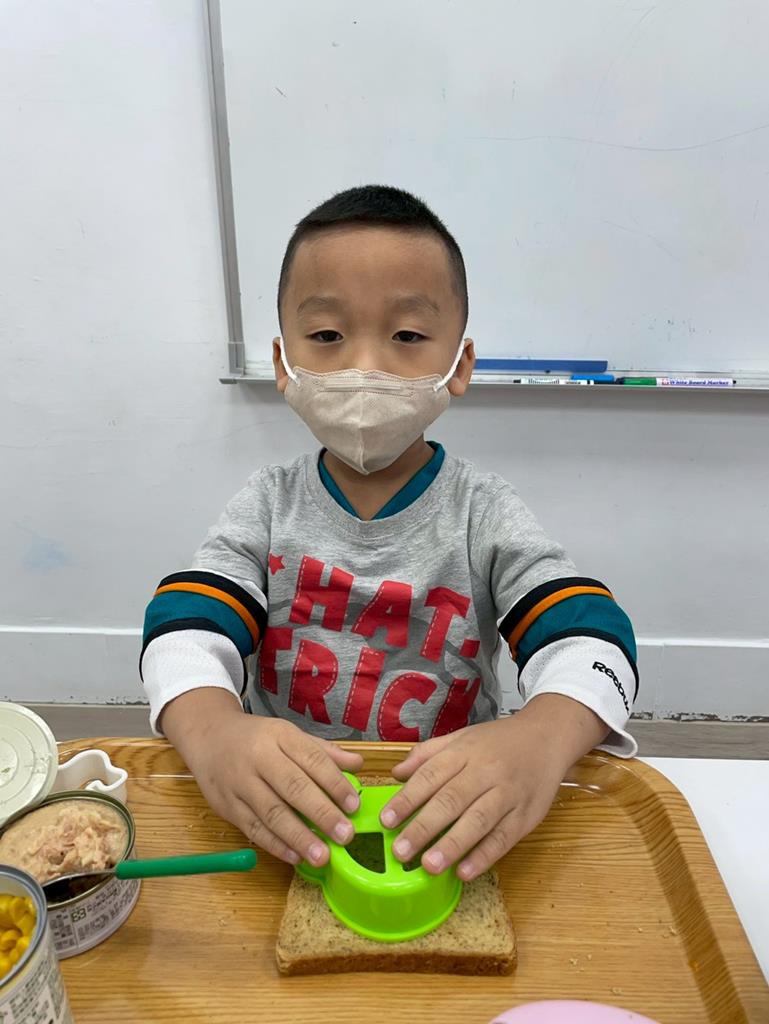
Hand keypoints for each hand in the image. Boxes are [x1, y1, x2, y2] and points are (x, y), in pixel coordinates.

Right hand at [162, 689, 363, 867]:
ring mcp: (240, 783)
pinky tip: (295, 856)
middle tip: (345, 836)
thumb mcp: (289, 735)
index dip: (335, 784)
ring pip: (272, 813)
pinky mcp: (226, 806)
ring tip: (322, 856)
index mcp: (280, 736)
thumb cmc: (258, 739)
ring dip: (299, 837)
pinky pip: (252, 829)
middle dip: (322, 814)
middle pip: (293, 788)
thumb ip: (323, 752)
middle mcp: (259, 758)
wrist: (209, 737)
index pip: (312, 760)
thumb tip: (358, 764)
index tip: (354, 806)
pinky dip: (275, 845)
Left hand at [379, 694, 607, 881]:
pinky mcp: (526, 816)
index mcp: (464, 752)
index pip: (431, 776)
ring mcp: (508, 794)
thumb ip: (427, 754)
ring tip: (429, 866)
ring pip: (478, 821)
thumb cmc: (497, 741)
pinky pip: (503, 838)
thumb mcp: (461, 737)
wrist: (547, 737)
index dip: (407, 799)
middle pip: (452, 800)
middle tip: (401, 851)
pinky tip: (464, 872)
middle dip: (424, 827)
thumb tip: (396, 773)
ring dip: (453, 845)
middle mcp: (485, 772)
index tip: (386, 821)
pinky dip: (484, 856)